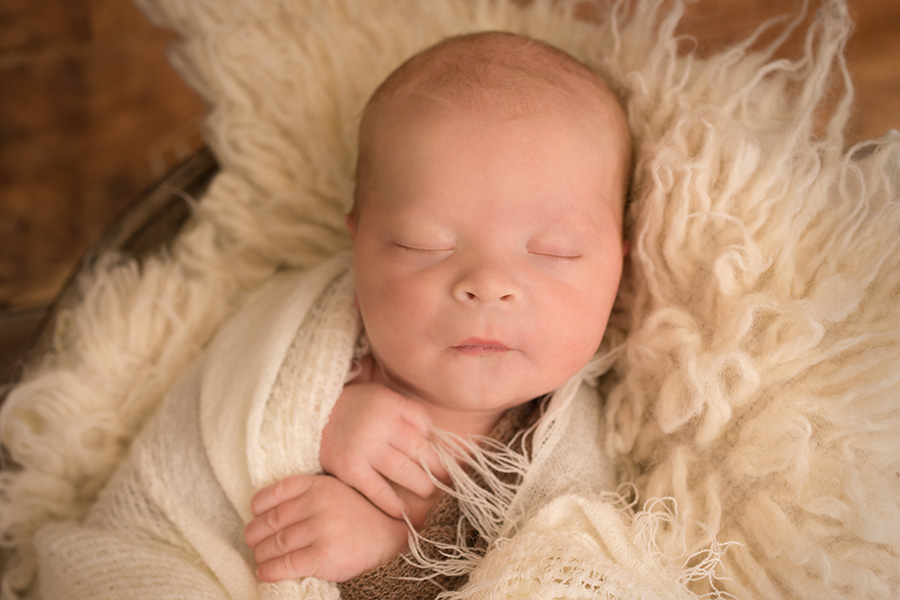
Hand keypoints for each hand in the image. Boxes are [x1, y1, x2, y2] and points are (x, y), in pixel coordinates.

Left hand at [244, 474, 409, 582]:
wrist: (390, 538)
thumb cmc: (357, 517)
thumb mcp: (335, 492)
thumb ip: (306, 495)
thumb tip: (265, 512)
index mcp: (318, 484)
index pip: (274, 494)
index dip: (258, 508)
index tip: (256, 518)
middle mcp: (318, 503)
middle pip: (270, 521)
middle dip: (255, 536)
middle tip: (254, 544)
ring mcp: (322, 528)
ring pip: (275, 544)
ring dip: (261, 555)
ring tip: (260, 559)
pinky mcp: (325, 554)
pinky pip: (286, 564)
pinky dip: (269, 571)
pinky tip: (265, 573)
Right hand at [320, 356, 447, 523]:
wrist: (308, 416)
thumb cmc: (353, 408)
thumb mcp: (380, 397)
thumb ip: (405, 413)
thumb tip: (434, 439)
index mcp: (390, 404)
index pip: (424, 424)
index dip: (436, 442)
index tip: (445, 458)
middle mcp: (380, 425)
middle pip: (420, 450)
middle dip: (438, 469)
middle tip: (447, 481)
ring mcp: (364, 448)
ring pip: (404, 471)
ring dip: (422, 486)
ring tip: (430, 493)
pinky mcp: (349, 470)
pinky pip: (378, 491)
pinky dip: (393, 504)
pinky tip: (403, 513)